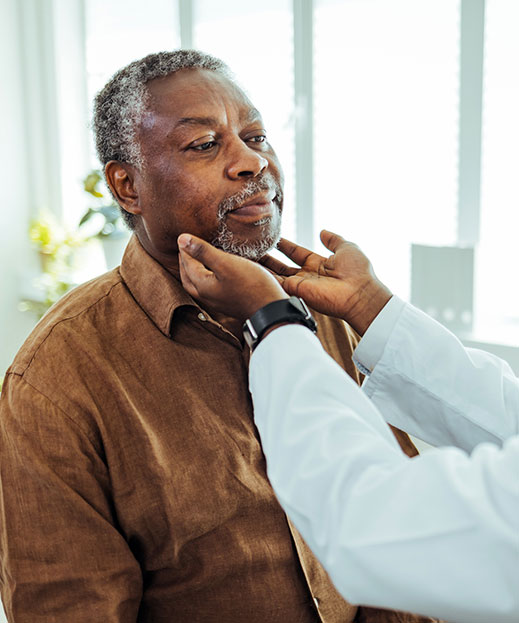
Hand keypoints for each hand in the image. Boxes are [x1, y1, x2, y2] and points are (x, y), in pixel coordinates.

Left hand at [178, 234, 287, 320]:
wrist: (271, 309)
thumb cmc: (251, 285)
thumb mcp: (226, 263)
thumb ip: (203, 251)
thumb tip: (181, 239)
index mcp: (202, 285)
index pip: (187, 263)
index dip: (185, 248)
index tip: (183, 235)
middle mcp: (206, 296)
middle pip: (188, 276)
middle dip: (185, 261)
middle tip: (186, 248)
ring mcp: (217, 301)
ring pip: (198, 284)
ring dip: (195, 270)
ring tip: (199, 257)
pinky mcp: (228, 302)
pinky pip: (210, 287)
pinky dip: (207, 276)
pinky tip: (217, 271)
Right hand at [262, 230, 391, 334]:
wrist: (360, 292)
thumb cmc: (358, 271)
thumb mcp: (346, 247)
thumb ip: (333, 239)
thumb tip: (323, 231)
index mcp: (318, 264)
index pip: (296, 253)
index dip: (285, 246)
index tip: (273, 238)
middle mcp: (307, 275)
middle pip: (282, 265)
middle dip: (268, 258)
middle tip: (253, 249)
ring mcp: (301, 284)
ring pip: (276, 274)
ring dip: (262, 267)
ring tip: (246, 257)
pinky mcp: (296, 291)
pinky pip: (276, 282)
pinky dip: (264, 276)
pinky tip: (251, 267)